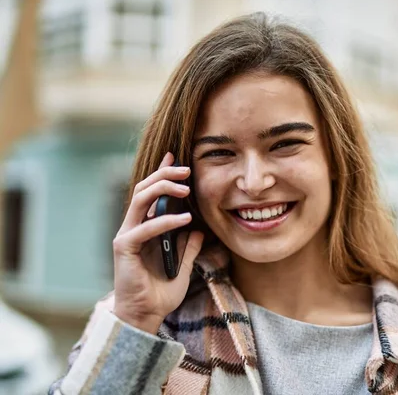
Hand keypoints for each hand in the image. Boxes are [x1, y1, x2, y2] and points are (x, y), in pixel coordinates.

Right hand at [112, 152, 203, 333]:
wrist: (145, 316)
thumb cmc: (160, 293)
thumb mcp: (184, 267)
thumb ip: (189, 248)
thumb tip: (199, 231)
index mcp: (145, 228)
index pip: (151, 192)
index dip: (162, 172)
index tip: (176, 156)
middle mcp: (133, 227)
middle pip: (144, 188)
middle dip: (164, 173)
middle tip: (186, 169)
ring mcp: (127, 235)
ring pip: (141, 199)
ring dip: (163, 188)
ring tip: (186, 187)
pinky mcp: (124, 247)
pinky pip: (145, 228)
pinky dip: (165, 221)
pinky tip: (184, 218)